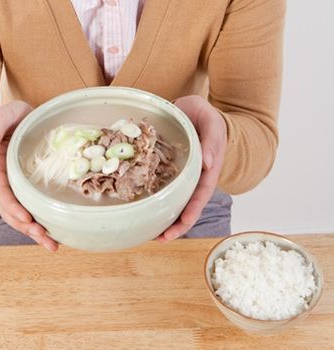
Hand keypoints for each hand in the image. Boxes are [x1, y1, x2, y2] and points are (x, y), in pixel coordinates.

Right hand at [0, 101, 58, 251]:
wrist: (13, 118)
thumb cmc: (5, 118)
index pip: (2, 191)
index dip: (13, 206)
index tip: (27, 218)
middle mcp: (5, 181)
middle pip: (12, 209)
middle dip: (27, 226)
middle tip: (45, 238)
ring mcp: (16, 185)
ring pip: (22, 213)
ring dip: (35, 230)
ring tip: (52, 245)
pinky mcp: (28, 186)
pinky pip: (33, 206)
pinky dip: (42, 220)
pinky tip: (57, 231)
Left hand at [157, 95, 226, 241]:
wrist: (197, 111)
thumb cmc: (208, 117)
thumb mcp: (212, 123)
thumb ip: (212, 141)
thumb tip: (207, 164)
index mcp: (208, 170)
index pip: (201, 195)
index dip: (192, 211)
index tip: (183, 223)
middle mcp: (194, 177)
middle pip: (186, 205)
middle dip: (175, 224)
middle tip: (160, 238)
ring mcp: (180, 174)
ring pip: (172, 199)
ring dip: (162, 215)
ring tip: (148, 232)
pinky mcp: (167, 168)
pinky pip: (159, 183)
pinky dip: (151, 195)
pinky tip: (138, 205)